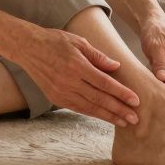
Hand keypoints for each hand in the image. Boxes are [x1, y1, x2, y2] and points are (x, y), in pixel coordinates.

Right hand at [11, 26, 140, 126]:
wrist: (28, 48)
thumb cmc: (55, 41)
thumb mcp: (78, 42)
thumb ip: (98, 56)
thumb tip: (117, 67)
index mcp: (77, 65)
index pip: (104, 83)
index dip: (121, 93)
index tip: (136, 101)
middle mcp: (69, 81)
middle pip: (99, 99)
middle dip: (119, 110)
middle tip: (135, 118)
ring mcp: (61, 92)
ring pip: (89, 108)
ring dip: (108, 116)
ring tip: (124, 122)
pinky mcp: (56, 98)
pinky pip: (78, 108)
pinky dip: (93, 114)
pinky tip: (104, 117)